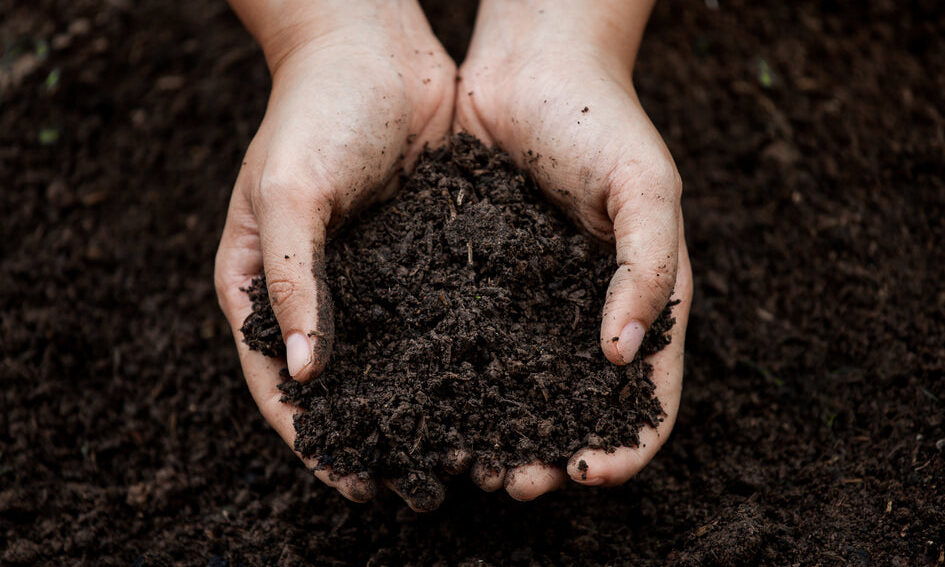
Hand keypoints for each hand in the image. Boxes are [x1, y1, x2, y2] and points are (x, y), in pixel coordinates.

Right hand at [214, 0, 454, 508]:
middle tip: (411, 487)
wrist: (375, 49)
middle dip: (370, 437)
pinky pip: (431, 320)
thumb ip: (291, 279)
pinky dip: (450, 358)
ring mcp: (367, 278)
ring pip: (389, 361)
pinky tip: (484, 389)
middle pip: (337, 385)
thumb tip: (306, 374)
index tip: (350, 483)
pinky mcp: (416, 259)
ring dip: (417, 408)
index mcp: (259, 284)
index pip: (278, 383)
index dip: (311, 439)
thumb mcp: (288, 191)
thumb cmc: (315, 111)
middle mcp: (313, 291)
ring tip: (455, 454)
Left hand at [454, 0, 692, 499]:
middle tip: (513, 482)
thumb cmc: (600, 119)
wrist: (529, 65)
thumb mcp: (647, 188)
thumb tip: (622, 357)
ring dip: (499, 431)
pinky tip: (430, 401)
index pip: (648, 396)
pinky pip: (472, 342)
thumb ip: (647, 269)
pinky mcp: (480, 281)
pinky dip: (459, 381)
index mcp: (642, 300)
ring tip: (466, 460)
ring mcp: (532, 301)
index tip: (586, 471)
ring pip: (519, 386)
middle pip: (576, 407)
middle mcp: (586, 312)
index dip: (625, 445)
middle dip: (551, 453)